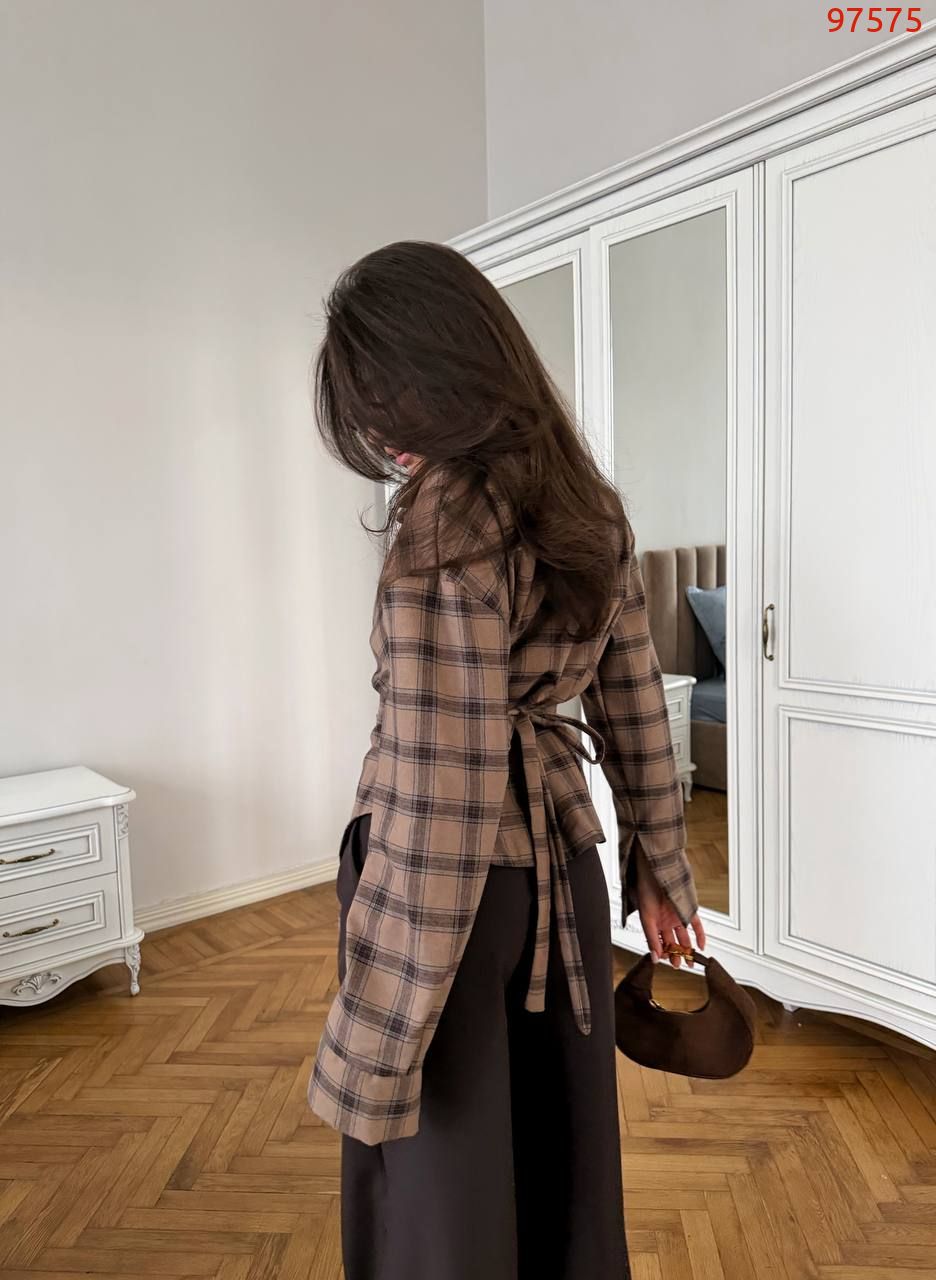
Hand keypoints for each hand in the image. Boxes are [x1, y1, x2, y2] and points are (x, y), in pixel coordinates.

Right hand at [633, 846, 705, 966]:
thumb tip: (655, 957)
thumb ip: (651, 938)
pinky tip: (701, 945)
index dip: (662, 953)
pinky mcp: (689, 909)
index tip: (665, 962)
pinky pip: (696, 924)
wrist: (657, 870)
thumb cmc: (646, 888)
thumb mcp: (646, 917)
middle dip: (675, 954)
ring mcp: (678, 915)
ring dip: (688, 949)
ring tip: (690, 961)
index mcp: (653, 922)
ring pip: (684, 936)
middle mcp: (665, 920)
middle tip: (679, 965)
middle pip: (672, 941)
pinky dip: (700, 935)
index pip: (659, 942)